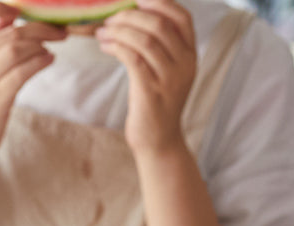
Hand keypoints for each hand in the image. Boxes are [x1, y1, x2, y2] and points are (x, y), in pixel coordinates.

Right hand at [0, 2, 65, 171]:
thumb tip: (11, 18)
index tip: (20, 11)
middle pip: (8, 33)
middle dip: (38, 28)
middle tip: (58, 30)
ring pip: (16, 50)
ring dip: (40, 45)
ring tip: (52, 47)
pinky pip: (21, 74)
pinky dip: (39, 62)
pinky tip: (49, 59)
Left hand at [97, 0, 196, 155]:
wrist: (158, 142)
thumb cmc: (155, 104)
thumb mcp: (165, 72)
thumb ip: (160, 46)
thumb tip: (134, 14)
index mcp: (191, 56)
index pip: (182, 17)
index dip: (159, 2)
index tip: (136, 0)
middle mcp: (185, 66)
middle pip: (159, 24)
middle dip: (130, 15)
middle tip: (110, 18)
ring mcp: (170, 80)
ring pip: (145, 39)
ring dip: (119, 30)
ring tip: (103, 32)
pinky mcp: (151, 92)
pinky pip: (133, 58)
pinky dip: (116, 46)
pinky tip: (105, 46)